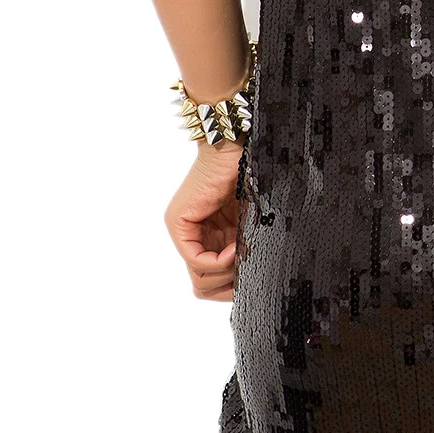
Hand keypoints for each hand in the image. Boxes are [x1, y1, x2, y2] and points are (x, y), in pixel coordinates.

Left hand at [163, 140, 243, 302]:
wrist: (237, 144)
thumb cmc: (251, 174)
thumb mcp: (253, 223)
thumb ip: (248, 249)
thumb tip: (251, 285)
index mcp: (211, 237)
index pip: (212, 282)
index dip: (234, 287)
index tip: (254, 272)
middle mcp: (193, 237)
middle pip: (204, 286)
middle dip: (229, 286)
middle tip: (249, 269)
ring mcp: (183, 231)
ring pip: (198, 280)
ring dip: (227, 274)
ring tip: (244, 253)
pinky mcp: (179, 223)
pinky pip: (197, 261)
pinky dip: (221, 261)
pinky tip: (238, 246)